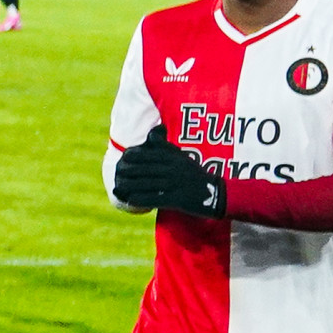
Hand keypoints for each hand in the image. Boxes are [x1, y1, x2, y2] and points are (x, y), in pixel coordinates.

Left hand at [111, 130, 226, 218]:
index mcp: (173, 157)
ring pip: (146, 183)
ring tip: (119, 186)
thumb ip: (164, 146)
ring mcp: (174, 184)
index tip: (123, 158)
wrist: (216, 193)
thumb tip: (151, 133)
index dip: (132, 156)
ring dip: (130, 185)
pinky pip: (154, 198)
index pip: (147, 154)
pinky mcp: (177, 199)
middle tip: (116, 173)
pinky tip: (131, 200)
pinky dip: (141, 199)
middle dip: (127, 171)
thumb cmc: (194, 174)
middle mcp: (172, 169)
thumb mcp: (181, 156)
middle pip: (143, 168)